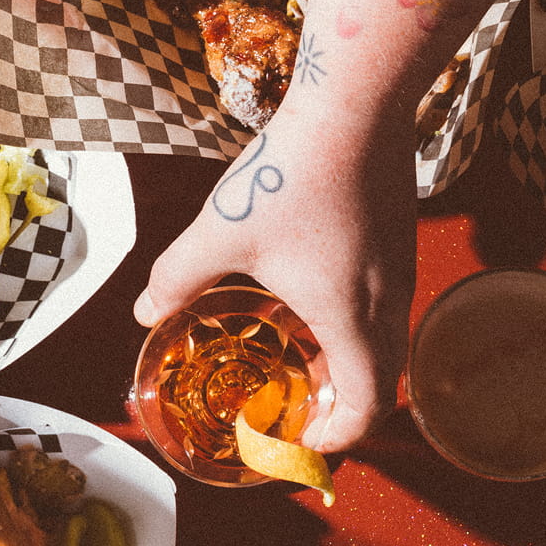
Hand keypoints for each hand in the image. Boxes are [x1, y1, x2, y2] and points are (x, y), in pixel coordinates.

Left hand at [134, 109, 415, 452]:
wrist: (355, 102)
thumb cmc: (291, 174)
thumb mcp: (220, 232)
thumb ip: (178, 278)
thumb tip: (144, 313)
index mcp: (349, 318)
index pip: (365, 407)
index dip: (336, 438)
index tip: (301, 442)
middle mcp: (387, 302)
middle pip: (379, 383)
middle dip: (339, 408)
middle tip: (296, 412)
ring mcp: (401, 269)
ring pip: (384, 343)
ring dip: (347, 365)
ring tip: (300, 360)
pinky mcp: (399, 240)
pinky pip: (385, 307)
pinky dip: (356, 327)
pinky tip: (312, 300)